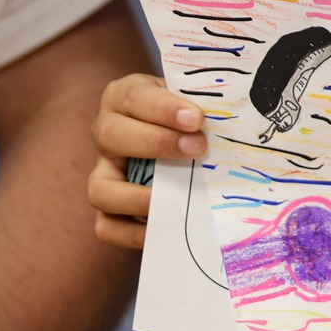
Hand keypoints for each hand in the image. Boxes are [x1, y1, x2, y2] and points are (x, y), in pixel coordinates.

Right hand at [86, 72, 206, 248]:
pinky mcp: (108, 207)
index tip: (196, 119)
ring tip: (175, 199)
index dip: (163, 109)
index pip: (135, 98)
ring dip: (137, 196)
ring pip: (99, 188)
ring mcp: (102, 172)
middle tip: (197, 148)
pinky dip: (133, 233)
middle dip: (155, 143)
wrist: (179, 137)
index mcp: (123, 97)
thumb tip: (231, 125)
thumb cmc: (186, 115)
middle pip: (110, 136)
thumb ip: (201, 108)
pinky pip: (106, 227)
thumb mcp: (189, 101)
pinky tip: (166, 226)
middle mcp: (104, 133)